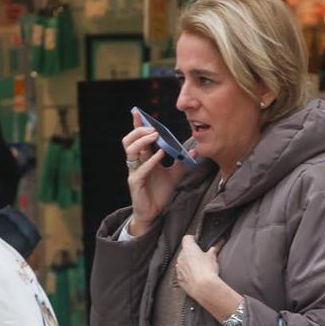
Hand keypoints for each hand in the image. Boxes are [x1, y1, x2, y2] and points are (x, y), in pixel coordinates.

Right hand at [123, 111, 187, 235]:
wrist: (155, 213)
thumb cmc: (160, 193)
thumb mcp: (175, 174)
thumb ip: (182, 162)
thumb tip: (196, 150)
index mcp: (143, 158)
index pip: (137, 138)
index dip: (137, 125)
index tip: (138, 112)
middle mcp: (136, 163)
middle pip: (129, 140)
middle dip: (139, 130)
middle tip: (154, 128)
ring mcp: (134, 172)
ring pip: (130, 151)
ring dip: (142, 141)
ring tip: (155, 136)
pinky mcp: (135, 182)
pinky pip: (141, 169)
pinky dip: (151, 160)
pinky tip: (160, 154)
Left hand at [175, 235, 242, 320]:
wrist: (203, 287)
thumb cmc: (207, 271)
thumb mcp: (213, 256)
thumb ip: (215, 248)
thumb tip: (219, 242)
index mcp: (188, 248)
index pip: (187, 238)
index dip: (193, 239)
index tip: (198, 242)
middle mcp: (181, 257)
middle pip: (184, 251)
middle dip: (192, 253)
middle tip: (202, 256)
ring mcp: (179, 268)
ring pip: (182, 262)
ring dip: (189, 263)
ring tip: (200, 267)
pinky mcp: (179, 279)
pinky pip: (182, 273)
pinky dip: (187, 273)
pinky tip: (196, 276)